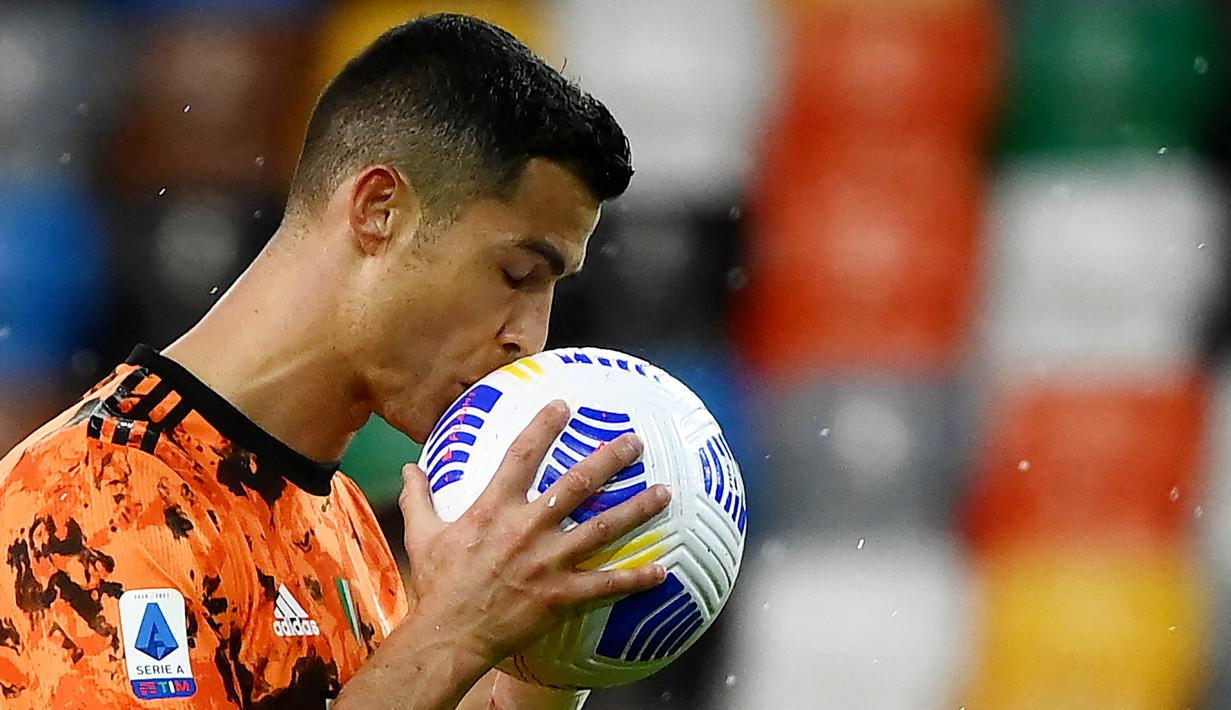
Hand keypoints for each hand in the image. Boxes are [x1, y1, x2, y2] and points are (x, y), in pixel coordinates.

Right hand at [398, 400, 671, 666]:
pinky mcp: (561, 595)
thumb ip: (419, 498)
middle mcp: (526, 528)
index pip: (522, 455)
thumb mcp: (423, 535)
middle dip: (610, 459)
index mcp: (494, 508)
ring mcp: (547, 562)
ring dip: (637, 508)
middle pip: (577, 484)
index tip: (564, 406)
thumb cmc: (437, 585)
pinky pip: (606, 584)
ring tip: (665, 491)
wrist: (448, 635)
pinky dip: (636, 578)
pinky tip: (662, 571)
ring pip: (602, 529)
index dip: (544, 426)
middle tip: (635, 442)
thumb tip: (409, 468)